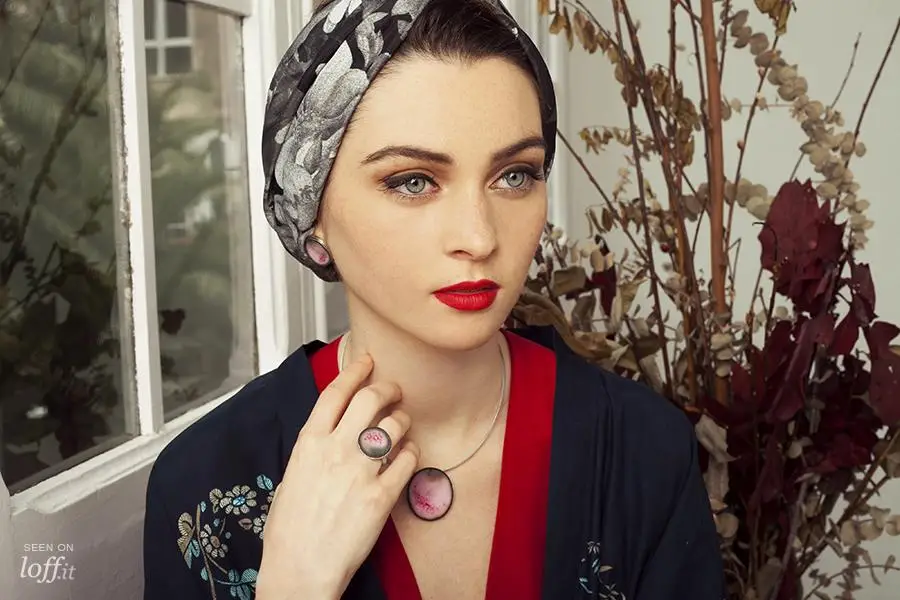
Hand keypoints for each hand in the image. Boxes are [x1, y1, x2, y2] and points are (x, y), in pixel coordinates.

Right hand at [256, 354, 418, 599]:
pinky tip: (407, 455)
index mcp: (309, 444)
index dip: (355, 371)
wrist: (300, 569)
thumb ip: (314, 450)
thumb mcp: (291, 477)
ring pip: (394, 426)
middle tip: (394, 390)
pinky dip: (411, 452)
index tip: (366, 361)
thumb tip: (333, 432)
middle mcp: (336, 451)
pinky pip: (407, 460)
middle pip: (370, 399)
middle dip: (387, 388)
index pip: (336, 392)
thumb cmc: (289, 530)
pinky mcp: (382, 495)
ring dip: (402, 420)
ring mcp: (360, 472)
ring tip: (402, 424)